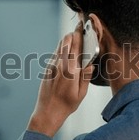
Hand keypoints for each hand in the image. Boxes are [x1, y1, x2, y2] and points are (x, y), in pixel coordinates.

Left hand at [28, 23, 94, 137]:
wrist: (47, 112)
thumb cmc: (66, 105)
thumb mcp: (81, 93)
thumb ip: (86, 76)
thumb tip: (90, 64)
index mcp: (70, 70)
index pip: (75, 47)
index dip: (79, 35)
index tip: (82, 27)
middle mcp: (59, 65)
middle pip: (65, 43)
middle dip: (72, 34)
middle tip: (79, 28)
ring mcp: (52, 66)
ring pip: (59, 47)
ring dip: (66, 40)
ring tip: (73, 36)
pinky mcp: (47, 69)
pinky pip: (55, 54)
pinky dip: (61, 49)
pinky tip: (66, 50)